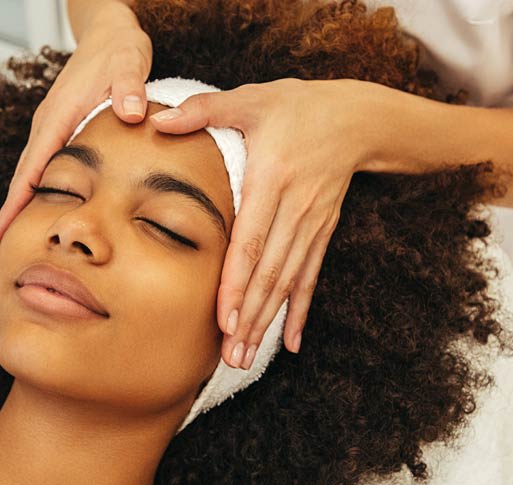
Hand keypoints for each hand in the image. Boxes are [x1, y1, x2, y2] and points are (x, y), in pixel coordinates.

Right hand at [0, 3, 151, 271]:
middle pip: (20, 183)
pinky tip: (31, 219)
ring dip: (14, 215)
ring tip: (2, 253)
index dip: (15, 207)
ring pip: (27, 179)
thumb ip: (129, 88)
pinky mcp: (58, 132)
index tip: (0, 238)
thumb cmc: (119, 50)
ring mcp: (50, 131)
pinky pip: (39, 171)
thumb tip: (131, 112)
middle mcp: (47, 127)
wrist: (109, 33)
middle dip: (5, 223)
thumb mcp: (128, 63)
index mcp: (58, 118)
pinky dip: (29, 197)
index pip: (31, 171)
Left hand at [149, 78, 372, 368]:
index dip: (238, 282)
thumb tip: (157, 122)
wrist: (356, 118)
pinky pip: (310, 276)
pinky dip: (299, 311)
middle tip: (229, 356)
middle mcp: (295, 208)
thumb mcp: (251, 99)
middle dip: (250, 316)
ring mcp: (312, 224)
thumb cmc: (295, 106)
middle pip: (270, 272)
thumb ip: (204, 110)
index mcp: (273, 178)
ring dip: (267, 321)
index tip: (224, 318)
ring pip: (287, 281)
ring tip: (245, 356)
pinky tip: (289, 343)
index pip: (253, 240)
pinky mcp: (322, 232)